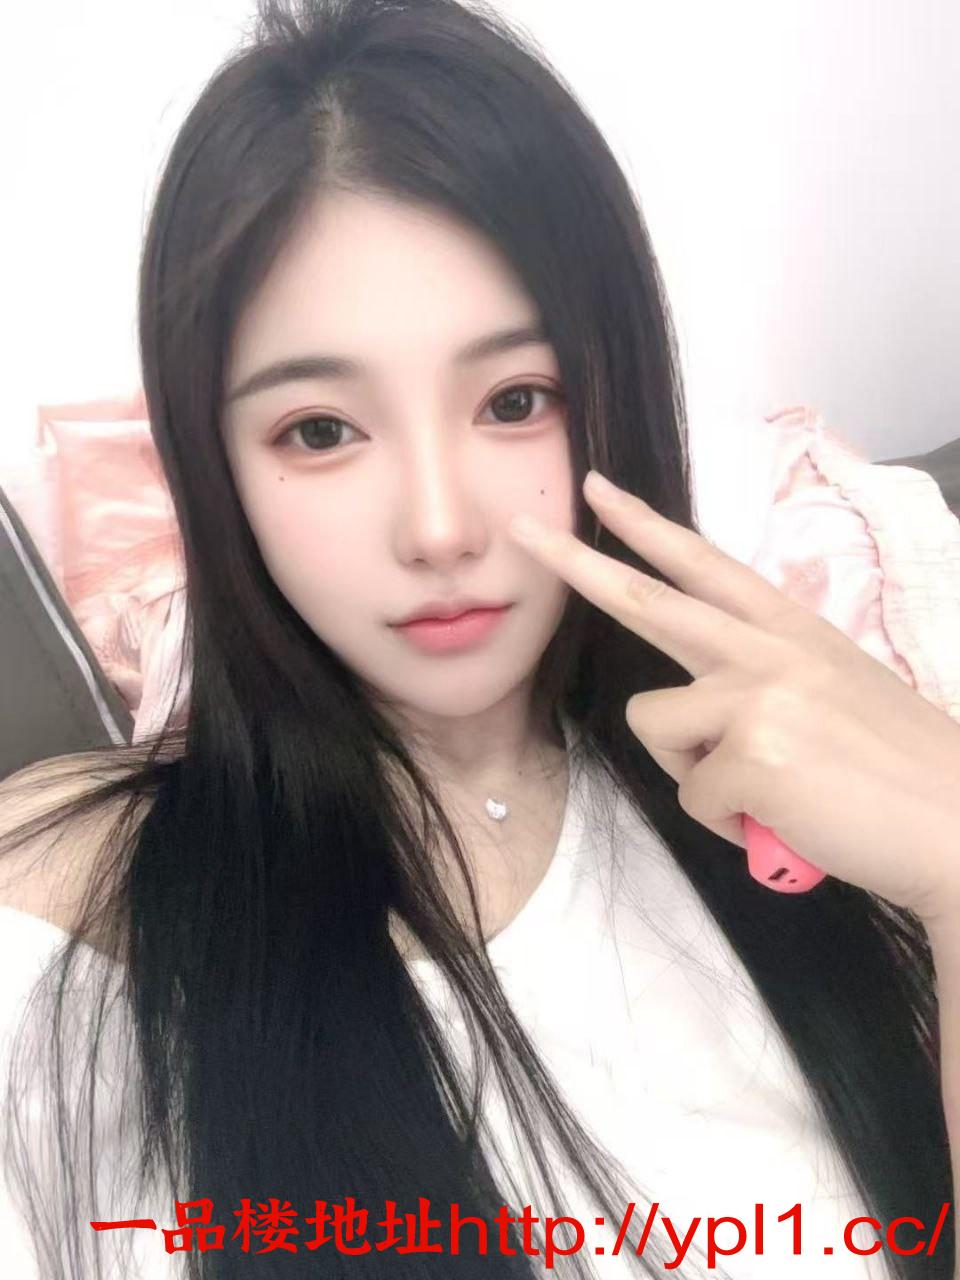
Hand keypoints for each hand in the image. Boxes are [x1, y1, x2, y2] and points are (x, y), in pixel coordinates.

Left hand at [507, 470, 959, 927]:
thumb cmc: (900, 772)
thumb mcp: (839, 693)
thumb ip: (770, 680)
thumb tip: (712, 713)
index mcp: (792, 630)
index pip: (705, 564)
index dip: (646, 526)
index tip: (598, 492)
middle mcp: (769, 648)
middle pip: (647, 599)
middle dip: (576, 563)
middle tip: (523, 530)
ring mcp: (759, 694)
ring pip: (657, 726)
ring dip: (695, 772)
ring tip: (766, 792)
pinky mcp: (752, 751)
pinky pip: (693, 796)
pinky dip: (727, 823)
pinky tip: (780, 821)